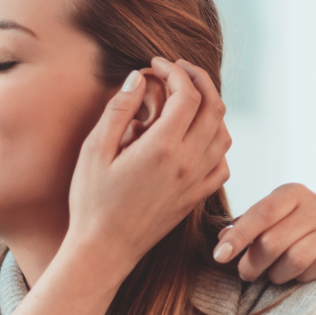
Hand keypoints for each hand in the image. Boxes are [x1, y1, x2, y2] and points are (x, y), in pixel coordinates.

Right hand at [66, 57, 230, 274]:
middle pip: (214, 108)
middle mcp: (187, 163)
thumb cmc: (91, 201)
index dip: (176, 71)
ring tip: (187, 99)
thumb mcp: (94, 151)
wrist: (104, 250)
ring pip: (223, 134)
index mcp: (162, 148)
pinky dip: (215, 142)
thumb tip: (138, 78)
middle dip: (199, 80)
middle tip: (178, 70)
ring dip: (210, 109)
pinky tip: (195, 138)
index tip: (156, 64)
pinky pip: (222, 163)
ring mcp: (196, 182)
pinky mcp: (195, 198)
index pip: (189, 94)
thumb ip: (118, 110)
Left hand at [212, 183, 315, 282]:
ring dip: (278, 274)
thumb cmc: (300, 230)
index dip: (238, 236)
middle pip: (273, 242)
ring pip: (296, 259)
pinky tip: (302, 275)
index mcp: (292, 193)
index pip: (261, 213)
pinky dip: (305, 277)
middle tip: (246, 274)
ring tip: (275, 275)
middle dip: (253, 264)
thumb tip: (221, 237)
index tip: (219, 257)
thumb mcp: (276, 220)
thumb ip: (248, 226)